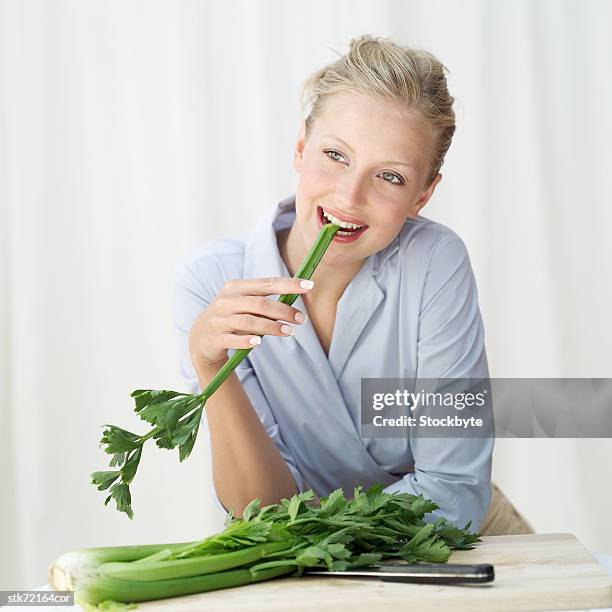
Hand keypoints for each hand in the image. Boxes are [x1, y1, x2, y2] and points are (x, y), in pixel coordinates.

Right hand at [189, 276, 312, 368]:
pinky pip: (232, 339)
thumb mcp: (244, 305)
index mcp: (235, 288)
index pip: (266, 283)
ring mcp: (218, 319)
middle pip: (258, 303)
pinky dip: (246, 340)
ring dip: (271, 326)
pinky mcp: (214, 338)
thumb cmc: (231, 318)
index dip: (288, 284)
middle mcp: (226, 301)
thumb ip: (265, 302)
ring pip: (248, 321)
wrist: (201, 338)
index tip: (309, 286)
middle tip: (301, 319)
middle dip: (283, 310)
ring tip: (289, 332)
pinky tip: (258, 343)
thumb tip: (294, 301)